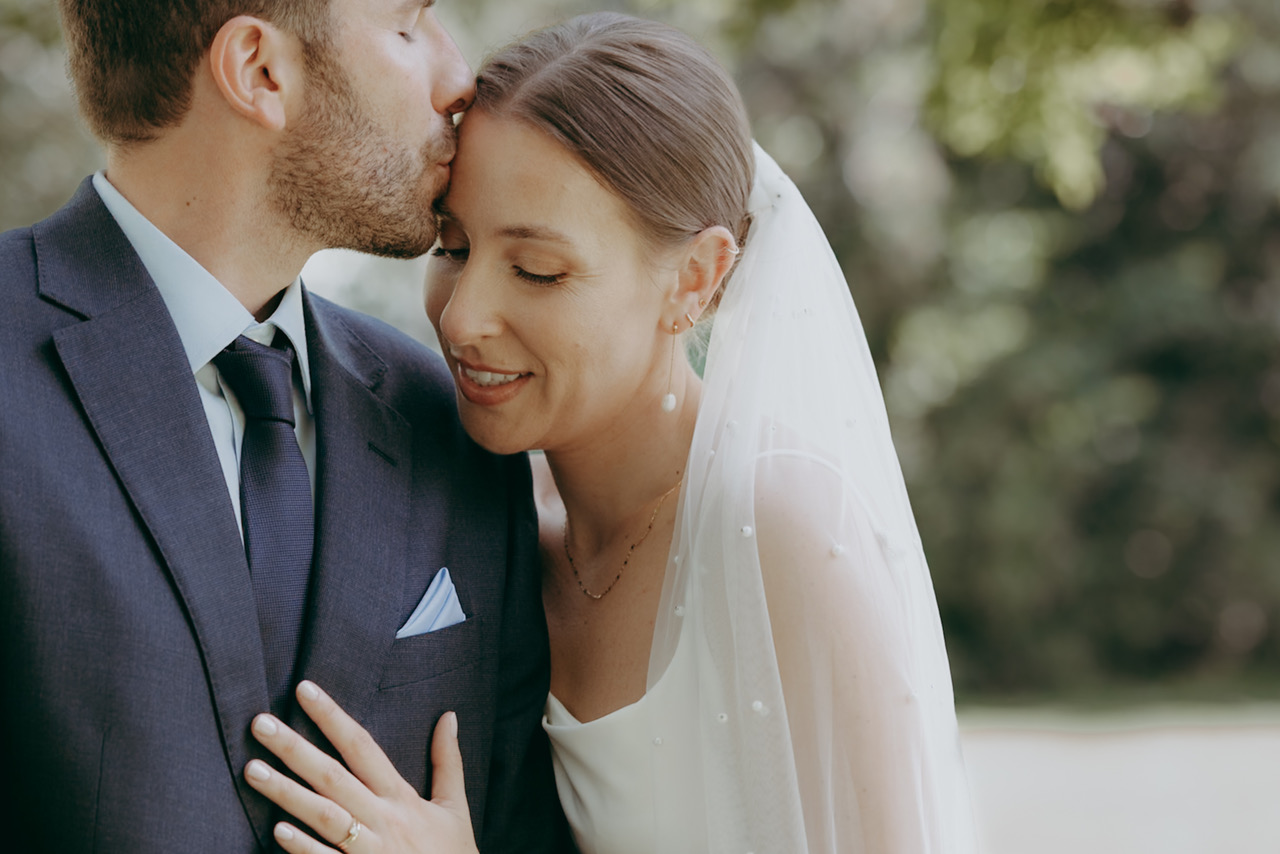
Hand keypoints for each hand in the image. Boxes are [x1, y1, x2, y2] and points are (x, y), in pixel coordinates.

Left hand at [244, 680, 477, 853]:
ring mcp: (368, 851)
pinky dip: (303, 847)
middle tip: (260, 723)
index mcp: (402, 798)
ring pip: (323, 816)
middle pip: (333, 777)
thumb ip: (448, 761)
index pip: (362, 747)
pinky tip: (277, 830)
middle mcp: (382, 820)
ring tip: (252, 769)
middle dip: (295, 749)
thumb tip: (449, 717)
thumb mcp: (454, 807)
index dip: (333, 717)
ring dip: (286, 793)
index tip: (304, 690)